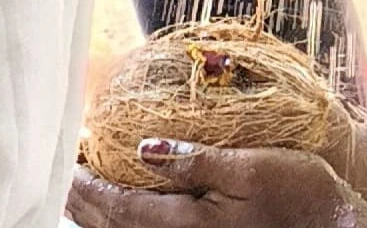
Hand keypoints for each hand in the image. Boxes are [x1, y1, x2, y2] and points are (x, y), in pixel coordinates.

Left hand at [67, 141, 366, 226]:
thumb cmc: (299, 195)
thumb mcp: (252, 167)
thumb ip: (197, 161)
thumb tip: (145, 147)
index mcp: (187, 226)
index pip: (119, 208)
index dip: (87, 186)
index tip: (67, 159)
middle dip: (85, 199)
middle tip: (67, 165)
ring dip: (101, 213)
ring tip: (84, 185)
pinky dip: (125, 222)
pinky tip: (124, 206)